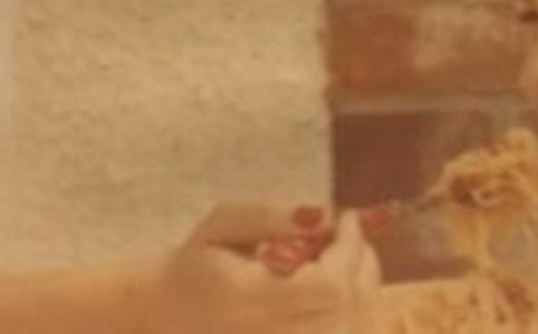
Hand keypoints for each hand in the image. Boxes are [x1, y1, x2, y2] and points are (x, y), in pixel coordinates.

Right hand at [147, 203, 380, 333]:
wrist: (176, 317)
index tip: (345, 217)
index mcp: (254, 303)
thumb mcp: (222, 223)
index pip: (331, 287)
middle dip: (360, 260)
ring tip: (335, 258)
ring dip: (361, 283)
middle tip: (343, 233)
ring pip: (358, 325)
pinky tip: (335, 287)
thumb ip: (270, 215)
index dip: (350, 249)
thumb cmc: (200, 264)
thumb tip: (323, 215)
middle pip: (352, 307)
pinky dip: (355, 309)